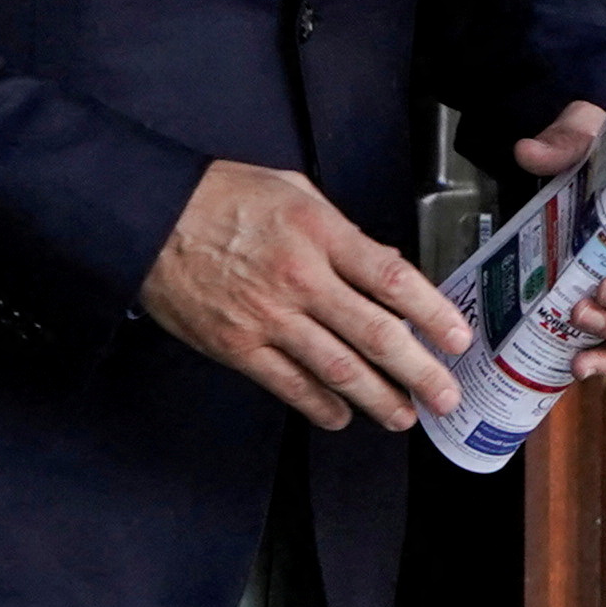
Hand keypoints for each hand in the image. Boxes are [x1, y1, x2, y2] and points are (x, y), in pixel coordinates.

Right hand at [142, 158, 470, 427]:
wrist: (148, 219)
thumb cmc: (217, 198)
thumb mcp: (291, 190)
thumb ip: (340, 230)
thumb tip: (381, 263)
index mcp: (319, 233)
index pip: (391, 278)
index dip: (433, 313)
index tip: (457, 338)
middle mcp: (299, 278)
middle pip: (375, 333)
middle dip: (419, 372)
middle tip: (444, 395)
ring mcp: (268, 317)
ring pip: (338, 369)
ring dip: (379, 399)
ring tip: (403, 415)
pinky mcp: (238, 346)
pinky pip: (289, 386)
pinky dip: (322, 406)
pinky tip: (343, 416)